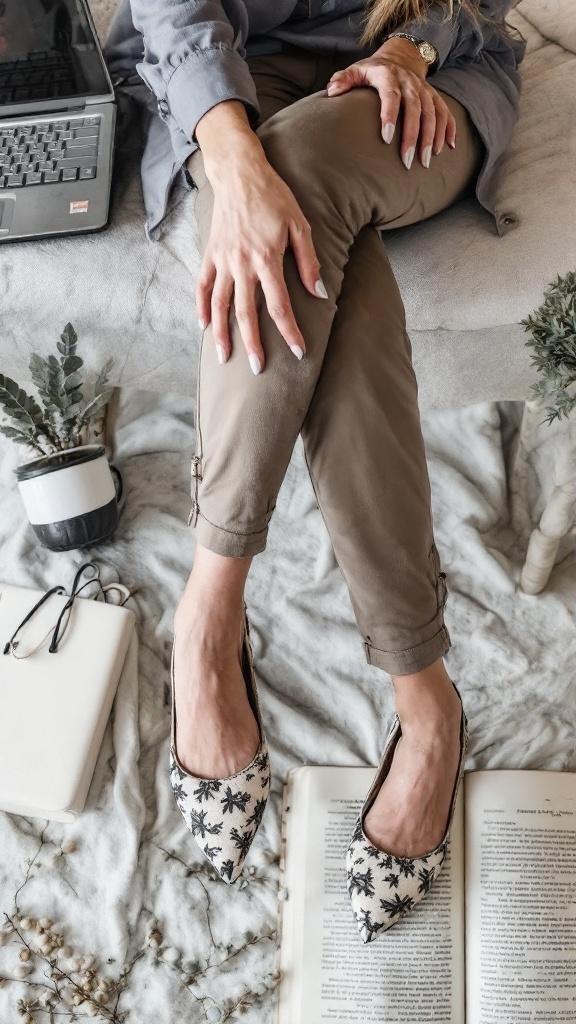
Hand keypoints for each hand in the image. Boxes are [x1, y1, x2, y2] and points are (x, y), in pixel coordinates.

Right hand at [194, 122, 327, 374]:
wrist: (239, 172)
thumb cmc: (274, 196)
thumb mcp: (299, 224)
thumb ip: (308, 261)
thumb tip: (318, 292)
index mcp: (267, 258)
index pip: (279, 304)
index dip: (289, 331)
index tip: (298, 351)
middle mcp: (242, 263)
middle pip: (246, 312)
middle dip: (252, 343)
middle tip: (257, 369)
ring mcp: (223, 260)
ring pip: (219, 304)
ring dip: (222, 333)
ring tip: (224, 357)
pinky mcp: (210, 254)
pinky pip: (202, 285)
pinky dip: (201, 307)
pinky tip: (204, 326)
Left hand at [326, 38, 456, 169]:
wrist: (400, 57)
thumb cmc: (373, 71)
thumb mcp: (357, 70)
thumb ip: (343, 80)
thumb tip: (332, 92)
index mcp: (389, 76)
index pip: (392, 96)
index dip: (390, 116)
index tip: (386, 139)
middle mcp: (410, 82)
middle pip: (416, 109)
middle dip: (413, 136)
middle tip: (408, 161)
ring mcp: (424, 90)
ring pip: (433, 113)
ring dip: (432, 137)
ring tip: (426, 161)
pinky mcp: (434, 97)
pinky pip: (446, 112)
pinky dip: (449, 129)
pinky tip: (448, 148)